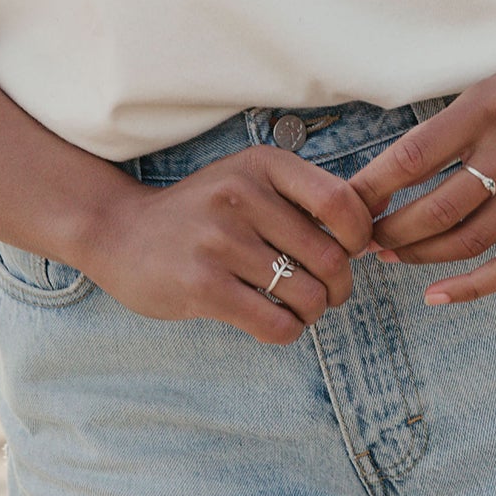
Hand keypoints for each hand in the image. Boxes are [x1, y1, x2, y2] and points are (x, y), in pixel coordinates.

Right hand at [79, 147, 374, 344]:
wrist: (119, 232)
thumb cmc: (200, 212)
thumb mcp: (248, 180)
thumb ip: (303, 194)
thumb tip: (375, 219)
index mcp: (262, 164)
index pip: (343, 203)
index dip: (360, 237)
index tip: (347, 251)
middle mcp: (242, 196)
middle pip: (331, 259)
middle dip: (339, 287)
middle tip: (325, 293)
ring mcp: (220, 241)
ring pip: (307, 296)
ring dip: (312, 312)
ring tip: (296, 307)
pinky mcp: (202, 286)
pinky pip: (276, 324)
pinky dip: (287, 331)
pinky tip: (272, 321)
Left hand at [346, 40, 495, 304]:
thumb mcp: (489, 88)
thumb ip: (447, 127)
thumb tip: (385, 172)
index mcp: (487, 106)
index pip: (413, 156)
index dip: (371, 188)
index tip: (342, 205)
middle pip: (436, 208)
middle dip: (389, 231)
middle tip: (358, 238)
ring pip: (469, 240)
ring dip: (420, 255)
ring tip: (389, 255)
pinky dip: (472, 286)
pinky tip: (437, 295)